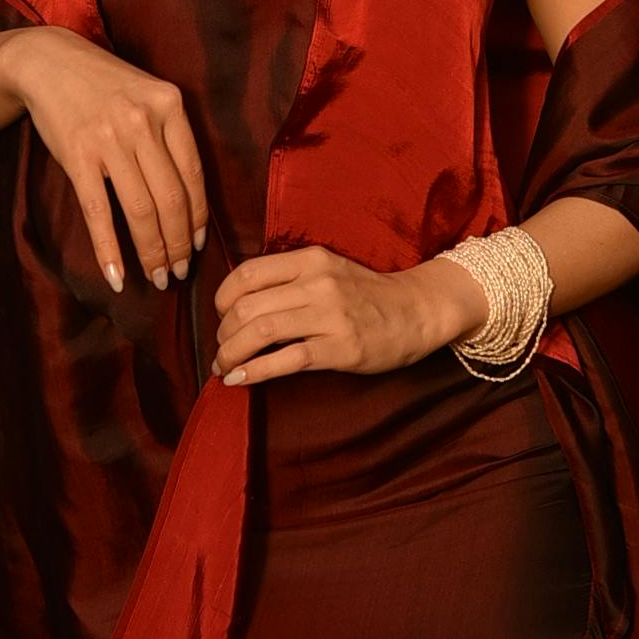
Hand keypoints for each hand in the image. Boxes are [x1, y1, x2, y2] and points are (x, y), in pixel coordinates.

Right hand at [0, 23, 206, 296]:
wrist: (47, 60)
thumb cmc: (104, 83)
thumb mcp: (147, 94)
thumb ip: (168, 134)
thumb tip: (189, 199)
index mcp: (170, 104)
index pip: (194, 174)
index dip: (199, 216)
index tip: (199, 243)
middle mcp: (143, 122)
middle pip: (171, 198)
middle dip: (179, 244)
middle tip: (179, 272)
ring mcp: (110, 139)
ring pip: (141, 210)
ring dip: (152, 252)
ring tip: (157, 277)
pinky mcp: (77, 156)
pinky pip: (99, 212)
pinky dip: (109, 250)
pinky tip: (117, 276)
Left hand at [211, 246, 487, 386]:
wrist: (417, 311)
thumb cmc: (366, 295)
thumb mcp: (327, 270)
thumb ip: (289, 278)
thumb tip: (239, 303)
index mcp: (309, 259)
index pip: (246, 273)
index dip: (222, 299)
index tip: (221, 318)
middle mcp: (317, 283)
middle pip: (247, 306)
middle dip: (222, 333)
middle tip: (221, 350)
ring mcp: (329, 315)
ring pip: (260, 331)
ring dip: (231, 353)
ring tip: (223, 367)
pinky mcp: (339, 348)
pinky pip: (285, 360)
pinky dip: (255, 371)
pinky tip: (240, 379)